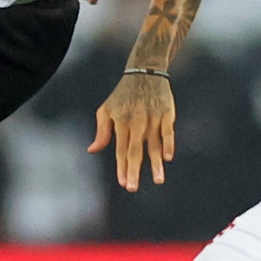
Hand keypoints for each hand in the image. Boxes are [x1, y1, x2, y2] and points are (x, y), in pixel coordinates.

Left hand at [90, 71, 174, 190]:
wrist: (145, 72)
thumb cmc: (123, 94)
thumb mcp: (107, 109)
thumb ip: (101, 131)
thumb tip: (92, 150)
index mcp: (120, 122)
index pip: (120, 150)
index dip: (122, 168)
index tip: (123, 184)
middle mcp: (136, 122)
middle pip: (135, 150)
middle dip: (134, 170)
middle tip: (132, 188)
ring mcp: (152, 118)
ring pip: (154, 144)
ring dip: (156, 164)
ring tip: (158, 181)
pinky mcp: (166, 113)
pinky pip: (168, 131)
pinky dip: (168, 143)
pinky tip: (168, 157)